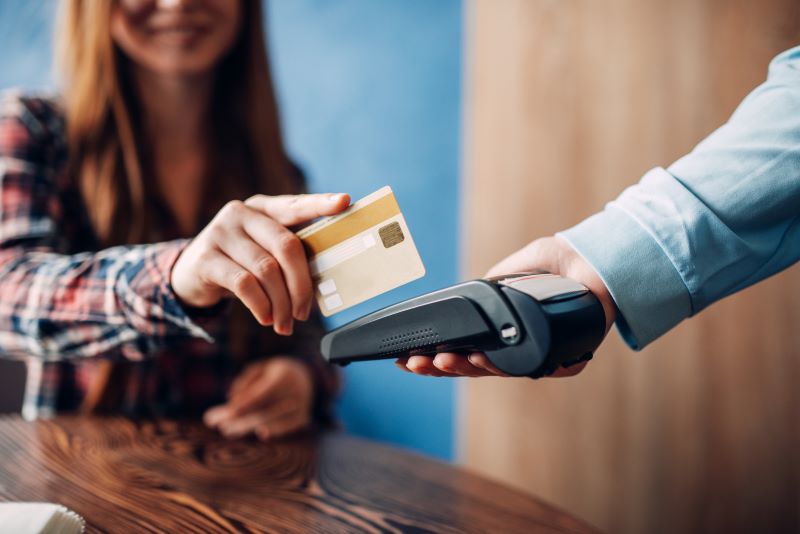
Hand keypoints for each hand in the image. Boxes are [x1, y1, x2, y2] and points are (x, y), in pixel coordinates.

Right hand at [171, 193, 349, 335]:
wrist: (189, 274)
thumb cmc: (239, 263)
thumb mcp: (261, 250)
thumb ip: (286, 253)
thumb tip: (325, 281)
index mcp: (263, 208)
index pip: (295, 205)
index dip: (320, 204)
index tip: (345, 203)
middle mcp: (241, 213)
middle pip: (286, 245)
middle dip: (301, 285)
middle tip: (305, 313)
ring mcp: (221, 232)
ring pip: (266, 269)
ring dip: (280, 303)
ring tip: (284, 323)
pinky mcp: (206, 257)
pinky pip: (244, 284)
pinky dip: (260, 305)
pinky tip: (265, 318)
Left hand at [203, 357, 313, 439]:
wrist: (308, 376)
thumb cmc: (277, 371)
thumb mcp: (262, 367)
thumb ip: (246, 381)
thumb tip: (231, 399)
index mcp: (283, 377)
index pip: (259, 395)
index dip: (242, 405)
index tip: (226, 412)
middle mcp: (294, 392)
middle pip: (262, 410)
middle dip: (239, 420)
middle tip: (218, 425)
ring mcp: (301, 407)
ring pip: (270, 420)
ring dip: (247, 427)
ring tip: (226, 430)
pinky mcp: (303, 418)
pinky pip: (286, 427)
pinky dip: (274, 430)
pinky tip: (259, 434)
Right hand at [396, 235, 615, 377]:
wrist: (598, 260)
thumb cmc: (561, 262)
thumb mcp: (517, 267)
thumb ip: (495, 282)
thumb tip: (468, 294)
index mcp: (503, 333)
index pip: (464, 351)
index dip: (435, 358)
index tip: (407, 357)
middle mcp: (519, 348)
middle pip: (473, 367)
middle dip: (441, 367)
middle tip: (416, 362)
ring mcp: (541, 355)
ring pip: (497, 371)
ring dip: (465, 368)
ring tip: (443, 360)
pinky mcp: (567, 357)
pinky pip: (539, 370)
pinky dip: (512, 368)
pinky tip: (483, 360)